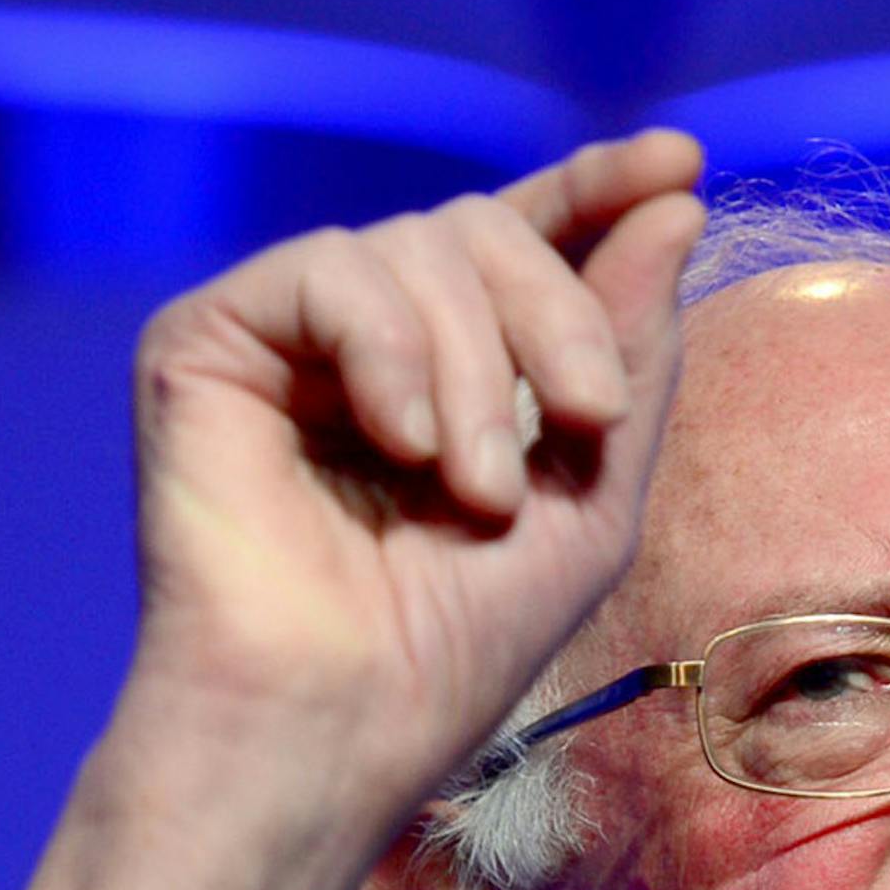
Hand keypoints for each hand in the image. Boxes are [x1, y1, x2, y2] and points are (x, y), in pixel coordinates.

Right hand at [16, 133, 706, 889]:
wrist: (339, 729)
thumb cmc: (458, 649)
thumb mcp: (592, 499)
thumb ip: (631, 355)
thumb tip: (674, 200)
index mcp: (455, 376)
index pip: (523, 242)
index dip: (597, 191)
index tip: (681, 160)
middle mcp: (369, 345)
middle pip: (485, 229)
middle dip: (559, 319)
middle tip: (585, 423)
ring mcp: (286, 340)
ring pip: (419, 246)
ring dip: (482, 372)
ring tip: (477, 494)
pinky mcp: (208, 342)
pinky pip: (331, 272)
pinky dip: (392, 352)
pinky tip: (403, 446)